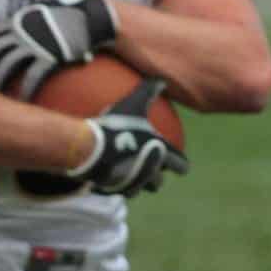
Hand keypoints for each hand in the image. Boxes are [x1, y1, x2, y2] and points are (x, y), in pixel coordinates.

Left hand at [0, 0, 117, 96]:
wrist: (92, 18)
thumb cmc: (66, 20)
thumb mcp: (37, 18)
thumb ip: (21, 28)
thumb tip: (10, 43)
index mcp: (14, 22)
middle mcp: (21, 32)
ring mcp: (35, 44)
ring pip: (6, 67)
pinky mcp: (51, 56)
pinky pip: (32, 77)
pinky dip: (24, 91)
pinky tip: (21, 103)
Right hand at [69, 78, 188, 197]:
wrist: (89, 150)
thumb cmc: (116, 126)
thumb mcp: (133, 104)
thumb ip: (148, 91)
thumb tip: (161, 80)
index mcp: (160, 154)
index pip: (180, 165)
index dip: (181, 165)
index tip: (180, 165)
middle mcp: (150, 173)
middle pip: (158, 183)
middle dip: (157, 178)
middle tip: (152, 170)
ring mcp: (131, 185)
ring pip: (138, 189)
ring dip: (135, 183)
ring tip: (128, 175)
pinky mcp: (113, 191)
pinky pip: (117, 190)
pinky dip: (115, 185)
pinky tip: (108, 177)